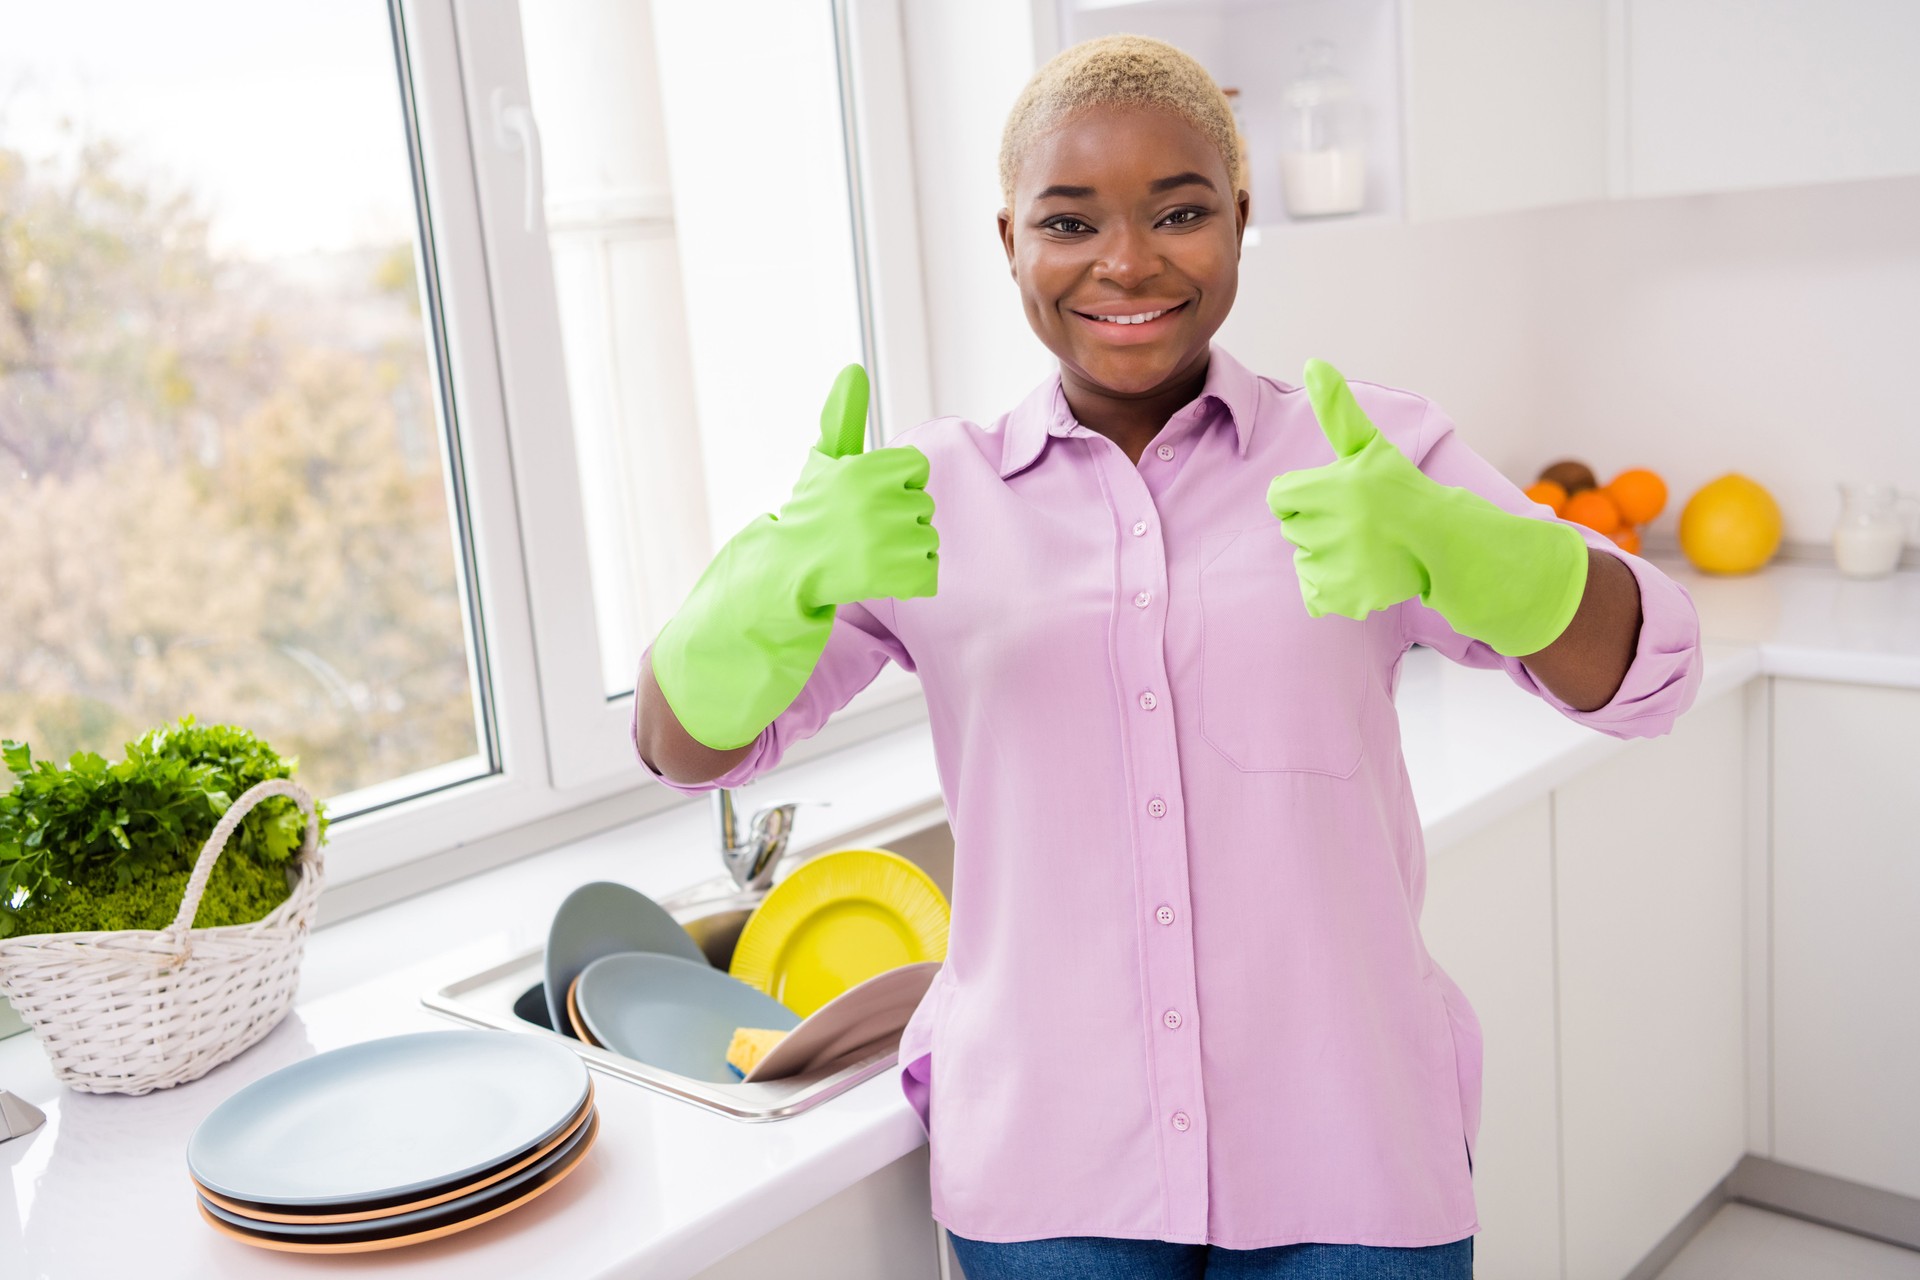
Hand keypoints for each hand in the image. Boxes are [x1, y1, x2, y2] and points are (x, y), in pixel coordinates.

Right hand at [782, 364, 939, 608]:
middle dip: (900, 518)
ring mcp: (889, 543)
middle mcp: (878, 502)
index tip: (867, 498)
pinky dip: (912, 579)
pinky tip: (880, 575)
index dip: (896, 484)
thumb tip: (854, 369)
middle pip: (924, 505)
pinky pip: (929, 573)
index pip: (917, 470)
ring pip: (928, 540)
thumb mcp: (824, 461)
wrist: (789, 571)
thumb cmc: (812, 510)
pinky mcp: (896, 578)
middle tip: (862, 530)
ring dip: (905, 550)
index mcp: (866, 469)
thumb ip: (844, 417)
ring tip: (868, 553)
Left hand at [1265, 358, 1586, 655]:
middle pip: (1292, 529)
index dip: (1305, 496)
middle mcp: (1332, 528)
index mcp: (1331, 489)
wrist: (1446, 541)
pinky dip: (1332, 587)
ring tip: (1364, 546)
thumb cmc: (1401, 488)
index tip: (1338, 497)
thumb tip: (1312, 362)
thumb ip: (1336, 409)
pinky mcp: (1346, 597)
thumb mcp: (1369, 446)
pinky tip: (1362, 571)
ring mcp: (1338, 566)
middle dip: (1319, 525)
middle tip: (1359, 522)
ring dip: (1326, 556)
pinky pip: (1314, 593)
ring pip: (1303, 560)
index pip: (1280, 497)